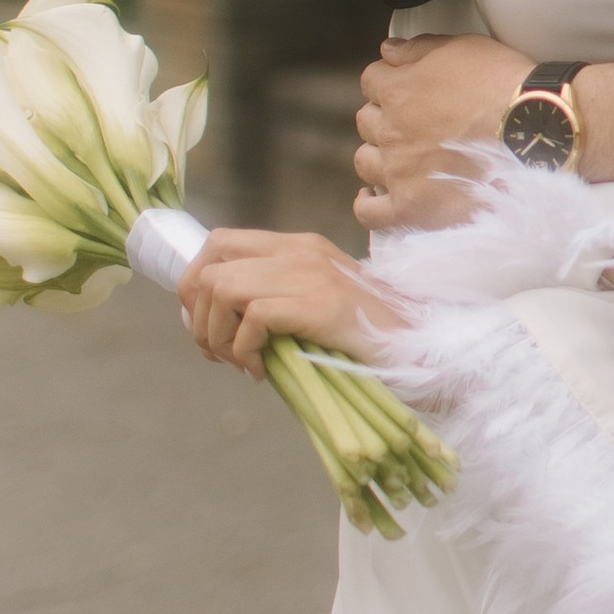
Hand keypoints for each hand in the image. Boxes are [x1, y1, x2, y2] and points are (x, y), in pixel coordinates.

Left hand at [180, 228, 390, 373]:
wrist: (418, 345)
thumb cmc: (367, 334)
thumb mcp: (315, 303)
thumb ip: (275, 298)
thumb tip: (213, 324)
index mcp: (299, 246)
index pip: (220, 241)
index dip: (195, 282)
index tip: (202, 322)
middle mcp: (299, 251)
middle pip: (211, 266)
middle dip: (198, 314)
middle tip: (214, 351)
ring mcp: (308, 274)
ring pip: (222, 289)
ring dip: (216, 335)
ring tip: (238, 363)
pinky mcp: (316, 303)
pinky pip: (251, 319)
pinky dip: (244, 351)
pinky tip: (261, 371)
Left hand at [355, 36, 529, 229]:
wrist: (535, 133)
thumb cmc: (504, 87)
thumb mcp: (464, 48)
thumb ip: (419, 47)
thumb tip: (389, 49)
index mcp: (399, 90)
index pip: (371, 80)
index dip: (388, 80)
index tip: (403, 85)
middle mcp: (390, 131)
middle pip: (366, 120)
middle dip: (385, 117)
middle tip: (412, 121)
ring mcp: (398, 171)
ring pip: (365, 161)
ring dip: (379, 155)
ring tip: (402, 156)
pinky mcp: (410, 207)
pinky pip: (371, 211)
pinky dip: (369, 202)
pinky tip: (378, 194)